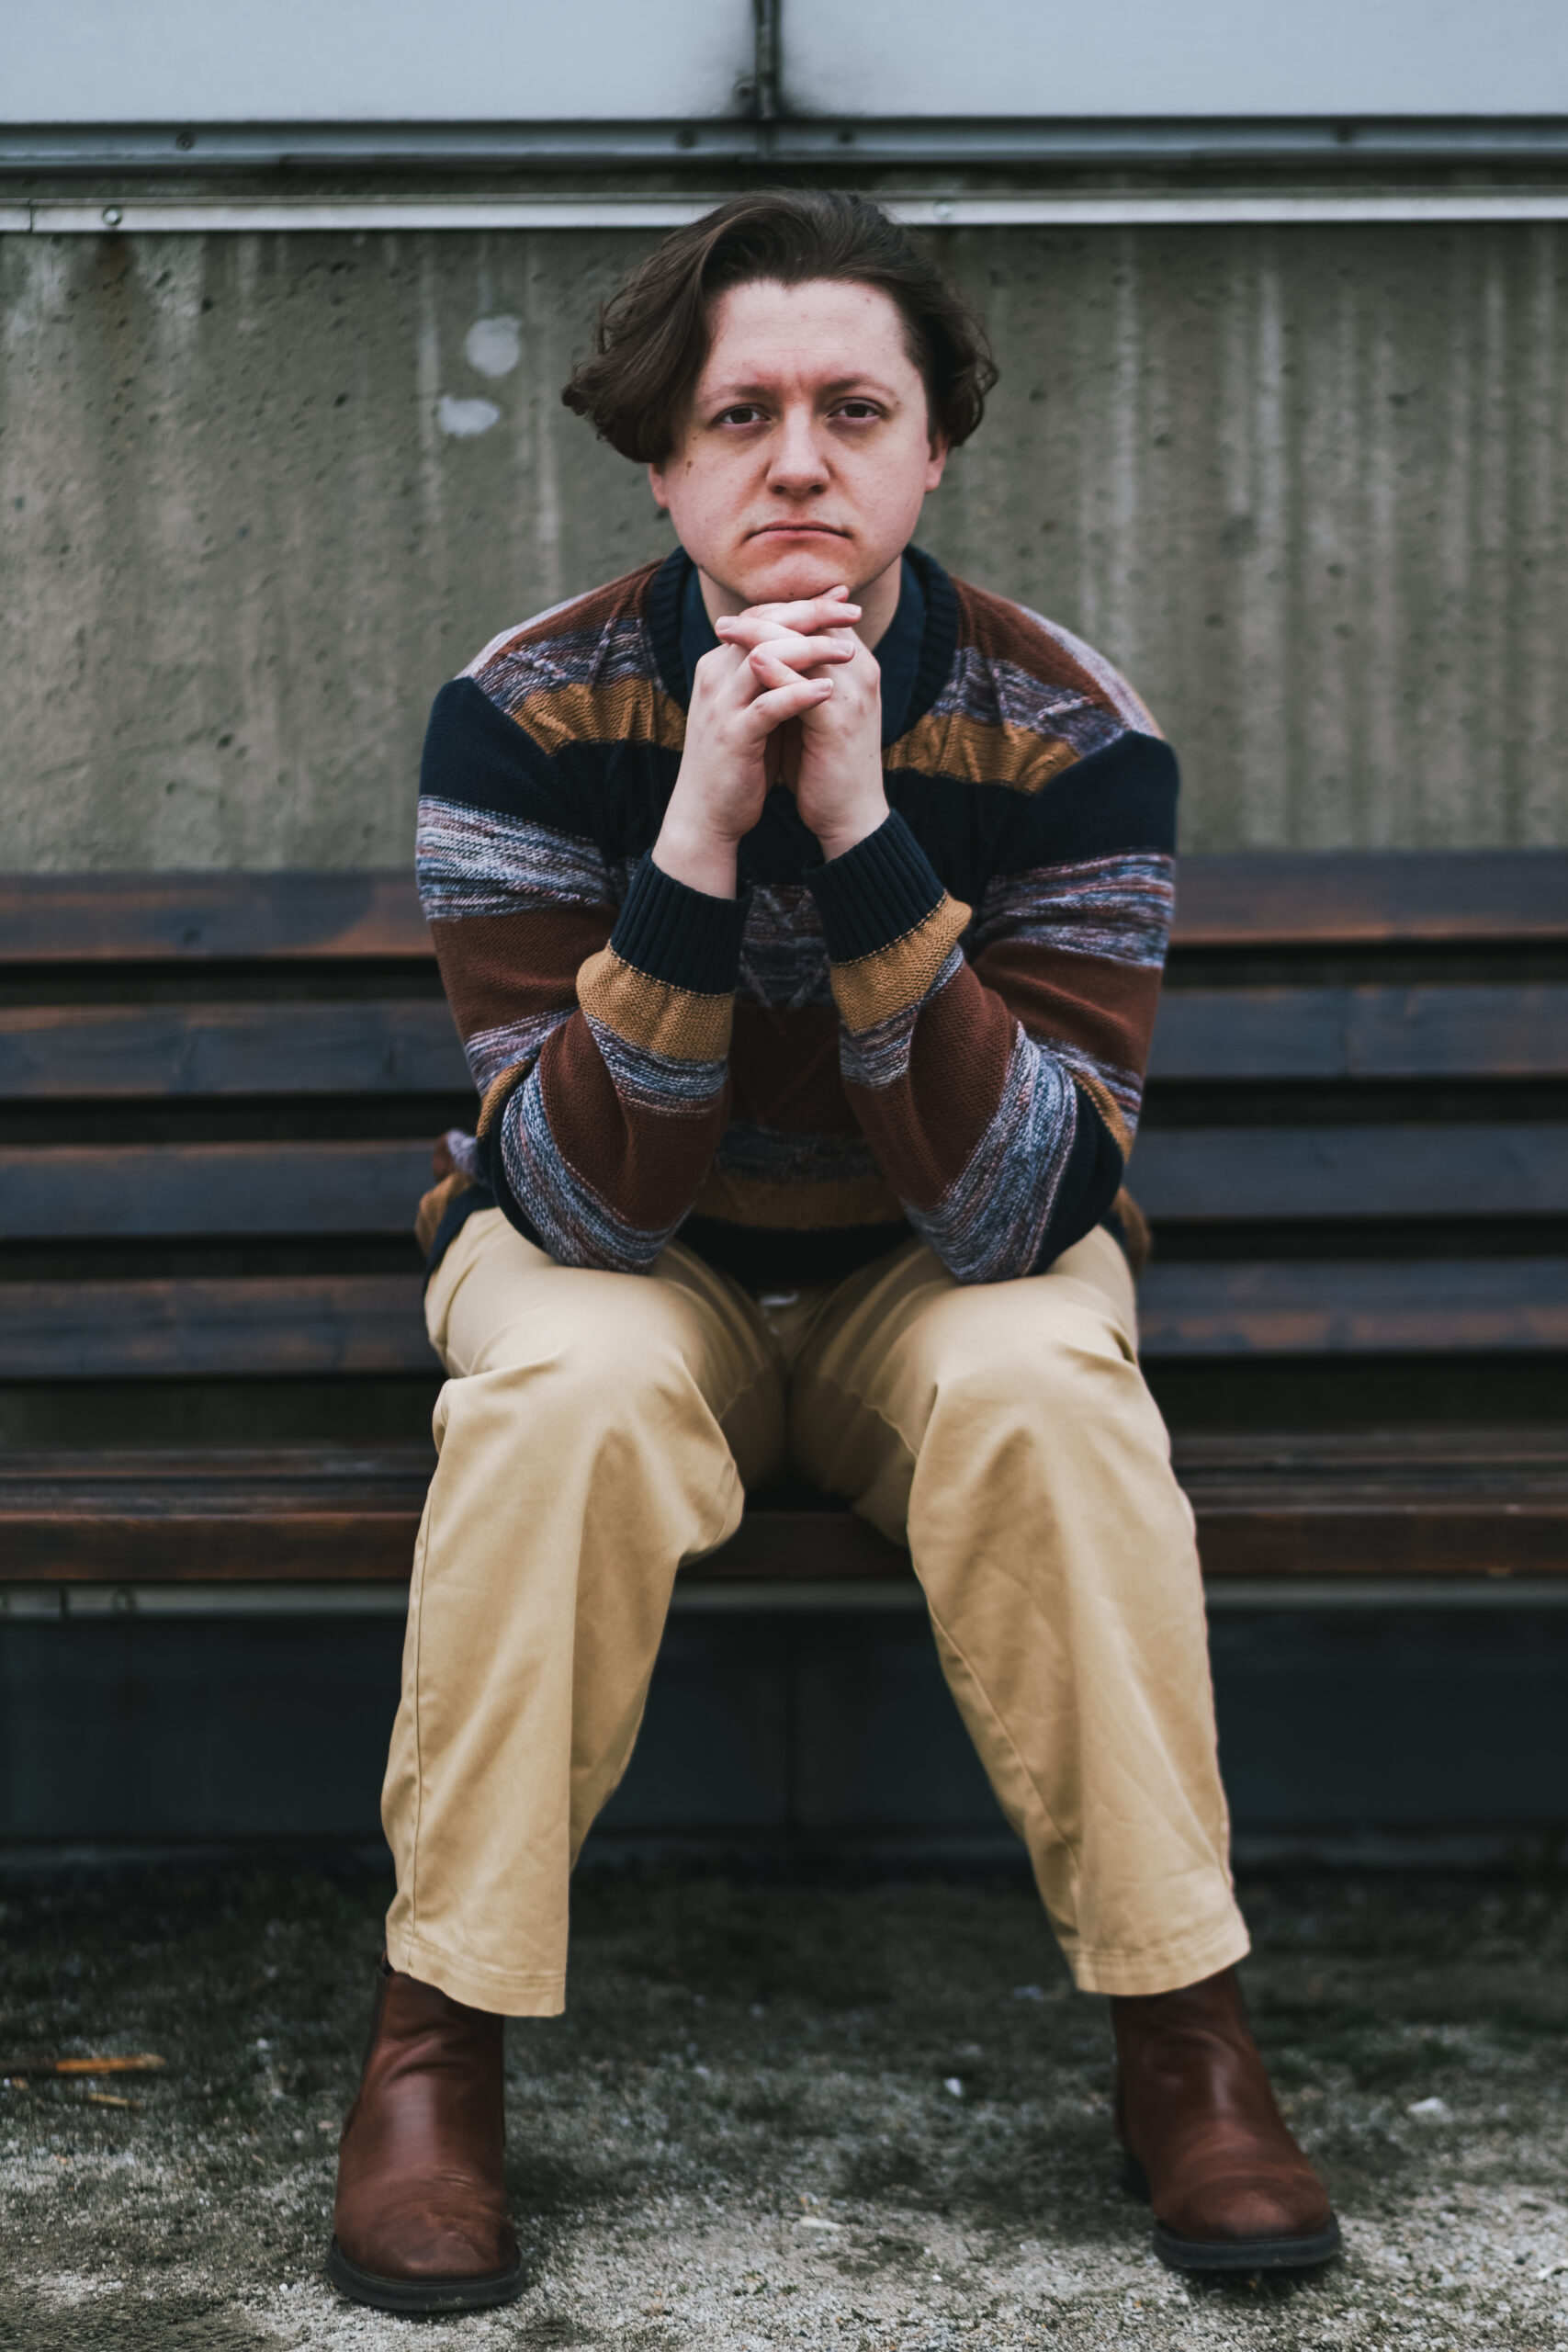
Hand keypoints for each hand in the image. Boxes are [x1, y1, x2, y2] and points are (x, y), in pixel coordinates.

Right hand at [652, 590, 857, 896]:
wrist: (706, 814)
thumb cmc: (737, 761)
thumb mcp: (752, 707)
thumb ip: (770, 675)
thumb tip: (809, 643)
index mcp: (720, 664)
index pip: (762, 617)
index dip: (804, 604)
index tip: (843, 596)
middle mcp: (715, 675)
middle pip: (764, 626)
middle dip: (812, 614)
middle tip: (853, 609)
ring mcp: (720, 705)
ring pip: (766, 658)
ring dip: (811, 650)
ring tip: (849, 650)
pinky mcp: (732, 736)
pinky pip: (768, 706)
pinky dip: (799, 694)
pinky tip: (828, 690)